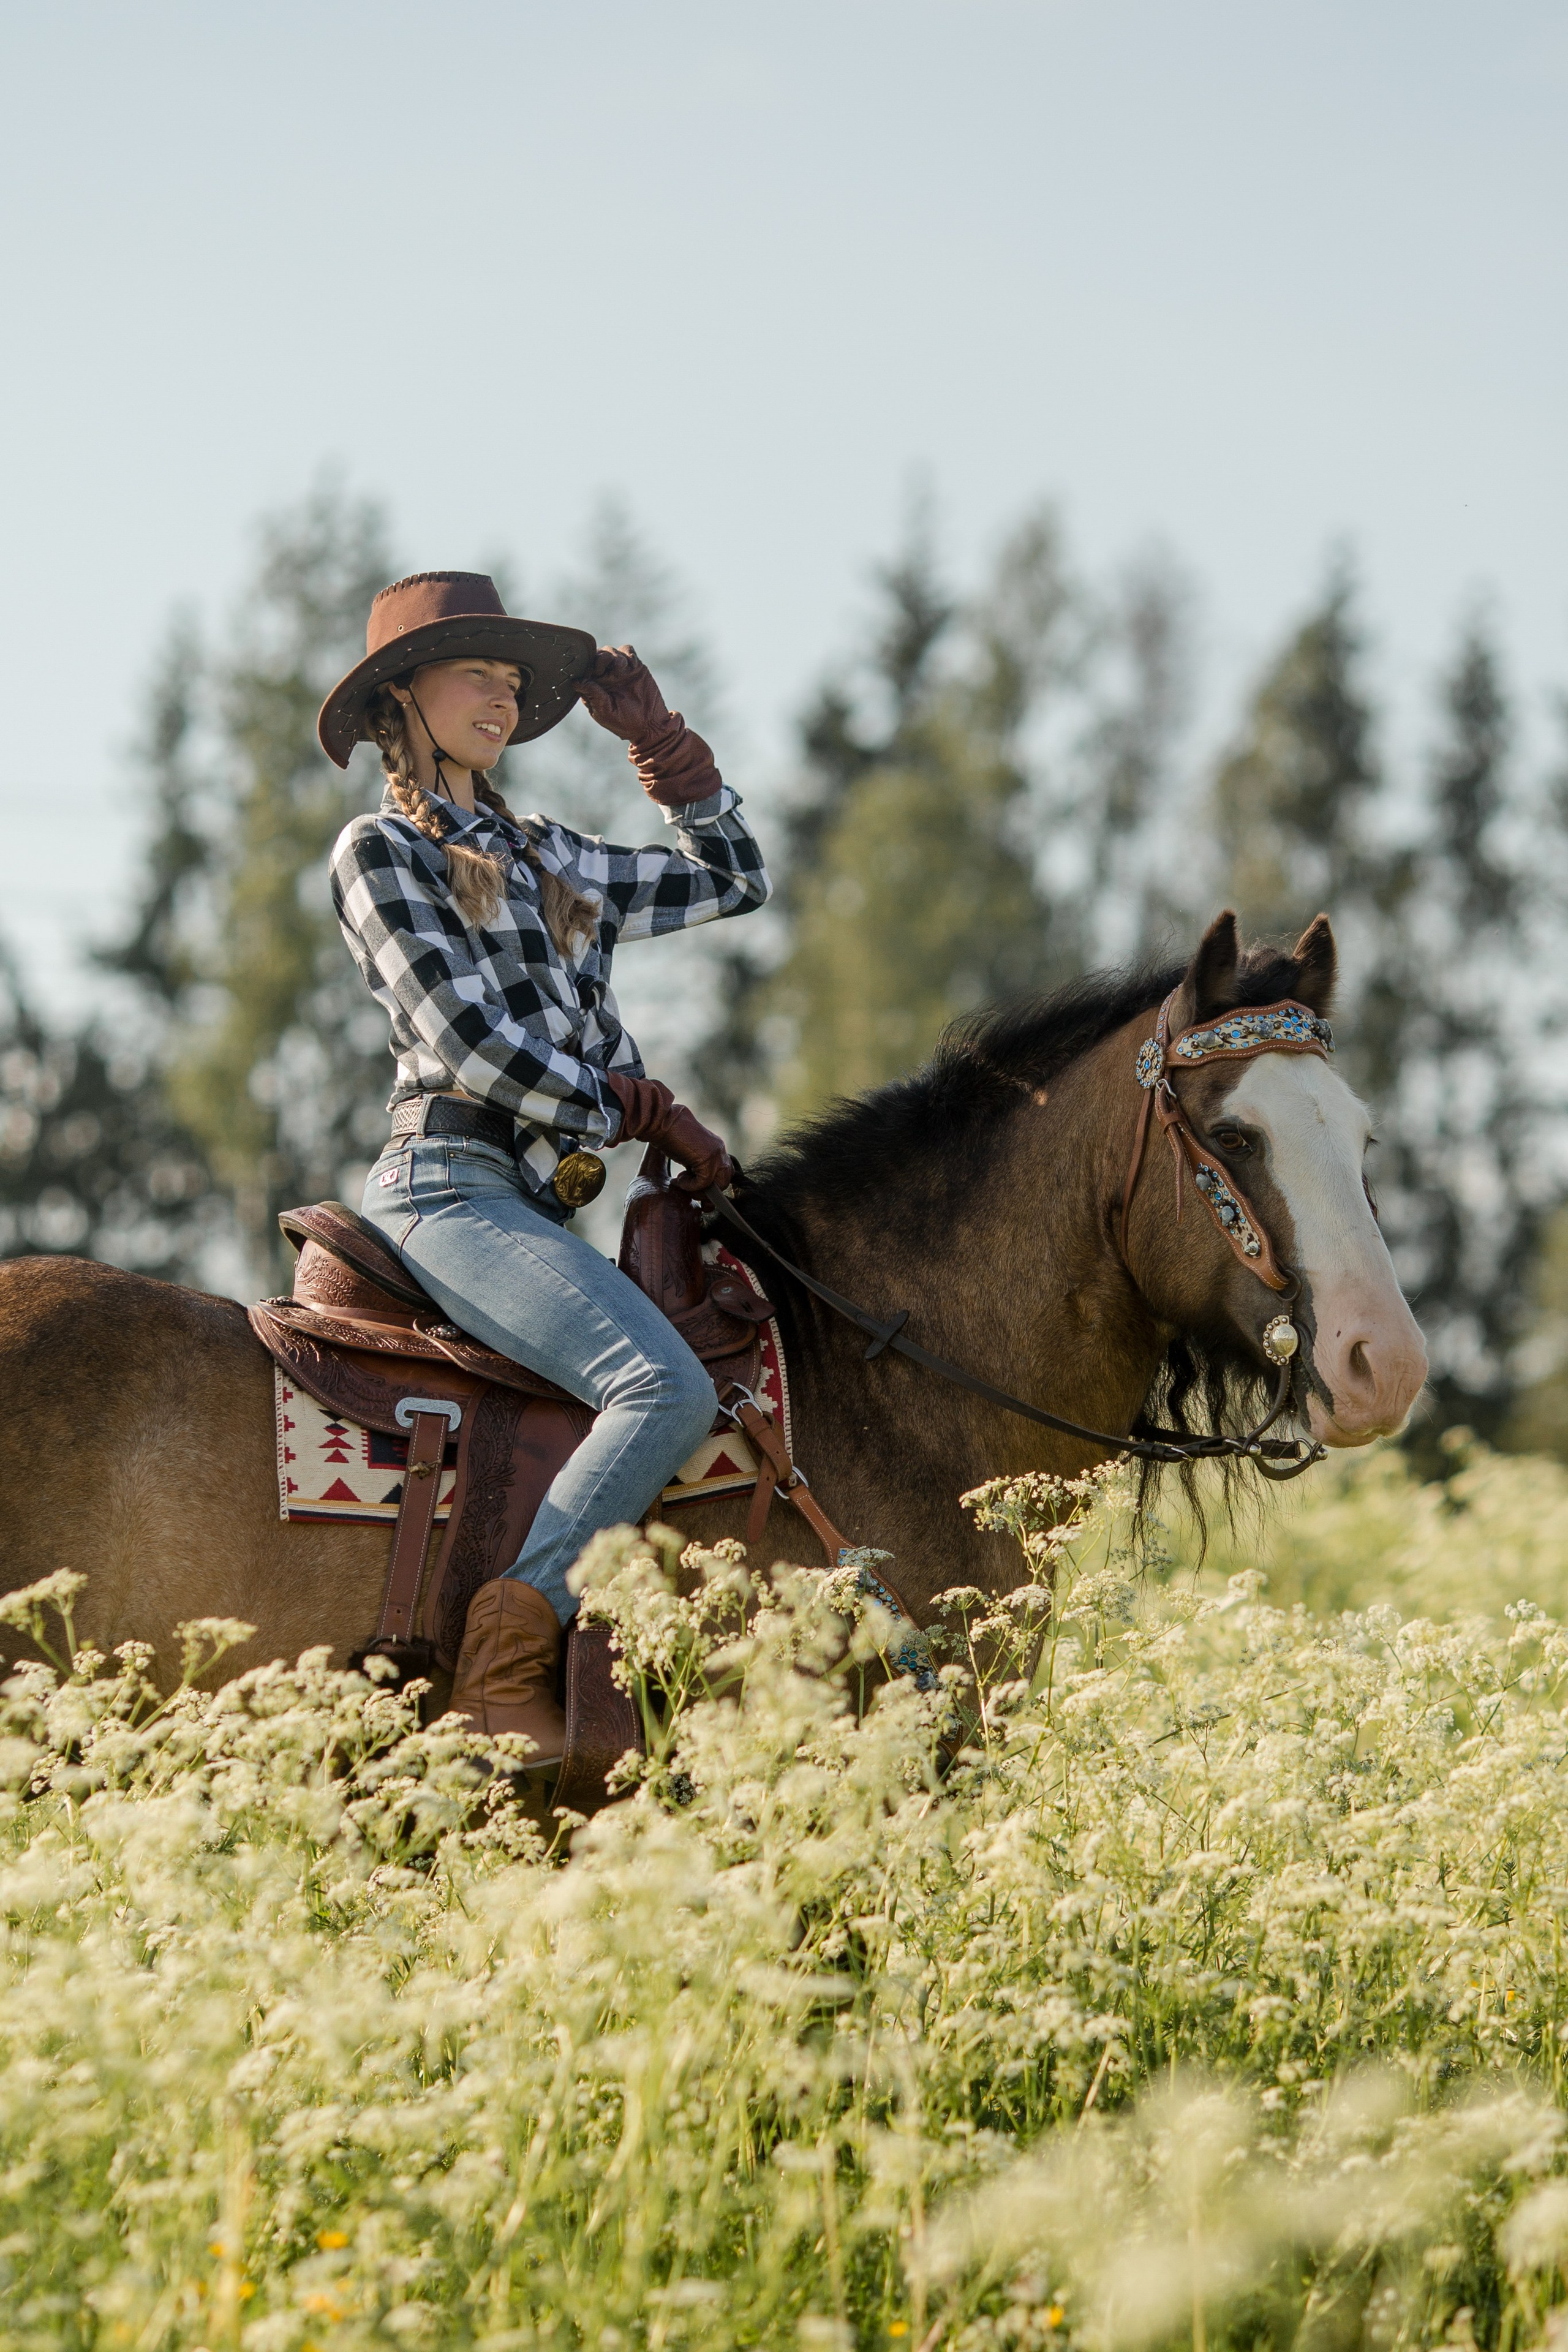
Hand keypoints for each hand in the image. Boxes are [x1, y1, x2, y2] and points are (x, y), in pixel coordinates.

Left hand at [576, 646, 669, 743]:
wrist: (650, 724)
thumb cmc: (625, 723)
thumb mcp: (605, 711)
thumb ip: (592, 694)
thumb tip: (575, 681)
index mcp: (594, 687)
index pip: (585, 668)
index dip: (586, 666)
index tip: (594, 673)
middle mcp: (605, 676)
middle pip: (596, 655)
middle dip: (600, 658)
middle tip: (606, 670)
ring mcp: (620, 670)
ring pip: (610, 650)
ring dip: (614, 656)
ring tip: (621, 670)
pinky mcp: (635, 666)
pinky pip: (627, 650)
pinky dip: (628, 654)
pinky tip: (631, 666)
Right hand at [607, 1072, 733, 1194]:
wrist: (660, 1121)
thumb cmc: (667, 1134)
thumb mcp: (686, 1152)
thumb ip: (695, 1163)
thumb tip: (696, 1180)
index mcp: (715, 1146)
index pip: (723, 1171)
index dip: (710, 1183)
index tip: (691, 1186)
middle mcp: (719, 1150)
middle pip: (725, 1180)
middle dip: (706, 1190)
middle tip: (686, 1186)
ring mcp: (716, 1154)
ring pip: (717, 1184)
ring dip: (698, 1190)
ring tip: (680, 1182)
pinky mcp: (708, 1159)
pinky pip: (703, 1183)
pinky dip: (689, 1186)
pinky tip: (676, 1179)